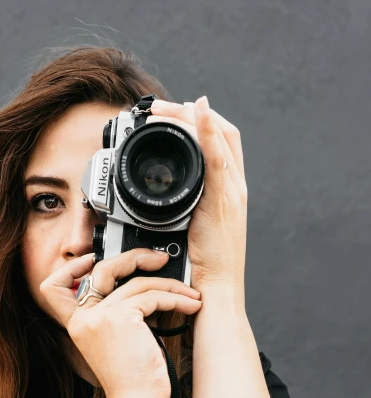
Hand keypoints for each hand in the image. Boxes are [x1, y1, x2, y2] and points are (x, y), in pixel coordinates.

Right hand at [38, 249, 202, 397]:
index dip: (69, 268)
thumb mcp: (118, 344)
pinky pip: (153, 296)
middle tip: (159, 260)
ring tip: (190, 295)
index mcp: (78, 326)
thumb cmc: (133, 382)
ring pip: (137, 282)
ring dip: (170, 285)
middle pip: (102, 269)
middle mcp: (83, 318)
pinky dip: (176, 298)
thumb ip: (119, 316)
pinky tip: (191, 306)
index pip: (53, 287)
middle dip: (134, 258)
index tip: (92, 259)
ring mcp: (99, 317)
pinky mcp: (120, 318)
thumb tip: (145, 287)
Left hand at [149, 96, 247, 298]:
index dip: (203, 121)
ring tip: (164, 110)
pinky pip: (217, 158)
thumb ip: (187, 209)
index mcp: (230, 192)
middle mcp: (235, 187)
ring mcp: (231, 192)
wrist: (217, 289)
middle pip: (224, 133)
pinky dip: (208, 133)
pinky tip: (196, 114)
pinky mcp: (222, 200)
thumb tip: (166, 201)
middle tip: (161, 107)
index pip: (223, 142)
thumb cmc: (205, 267)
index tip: (177, 113)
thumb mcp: (195, 229)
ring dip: (192, 116)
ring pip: (220, 139)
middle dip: (193, 112)